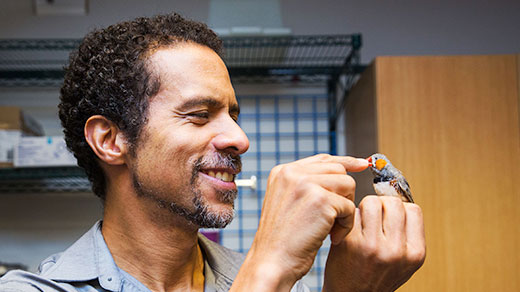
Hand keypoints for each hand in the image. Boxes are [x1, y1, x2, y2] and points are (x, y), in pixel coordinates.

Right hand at [230, 154, 367, 290]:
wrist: (272, 262)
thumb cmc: (283, 240)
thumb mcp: (289, 203)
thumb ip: (309, 184)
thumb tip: (346, 168)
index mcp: (283, 172)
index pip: (323, 159)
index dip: (345, 162)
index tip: (362, 164)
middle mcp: (292, 173)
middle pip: (338, 170)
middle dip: (344, 194)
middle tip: (333, 218)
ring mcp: (305, 183)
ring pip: (347, 185)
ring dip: (346, 209)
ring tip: (331, 228)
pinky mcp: (320, 199)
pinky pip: (350, 207)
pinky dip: (346, 225)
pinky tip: (331, 236)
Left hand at [323, 196, 425, 291]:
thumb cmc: (376, 277)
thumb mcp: (404, 261)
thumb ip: (406, 234)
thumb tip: (398, 197)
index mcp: (415, 253)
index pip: (413, 209)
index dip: (400, 208)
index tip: (390, 215)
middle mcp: (396, 250)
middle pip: (392, 202)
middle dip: (382, 204)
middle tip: (373, 216)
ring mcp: (372, 246)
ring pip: (371, 202)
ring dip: (365, 208)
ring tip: (362, 222)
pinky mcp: (350, 242)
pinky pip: (353, 214)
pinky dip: (351, 217)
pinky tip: (350, 229)